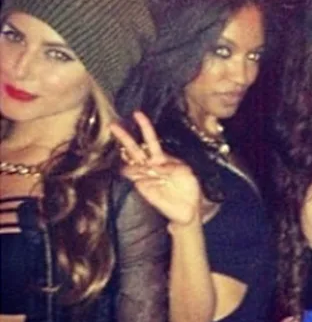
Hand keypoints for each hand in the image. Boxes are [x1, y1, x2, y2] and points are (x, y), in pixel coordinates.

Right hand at [110, 111, 201, 226]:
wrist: (189, 208)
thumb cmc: (189, 188)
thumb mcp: (185, 171)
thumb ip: (171, 165)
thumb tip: (156, 164)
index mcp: (162, 158)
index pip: (150, 139)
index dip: (144, 127)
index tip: (137, 114)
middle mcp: (151, 165)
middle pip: (134, 148)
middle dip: (124, 137)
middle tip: (113, 125)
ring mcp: (145, 176)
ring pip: (131, 163)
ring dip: (134, 162)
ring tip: (148, 169)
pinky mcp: (142, 187)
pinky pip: (135, 178)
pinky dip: (139, 175)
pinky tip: (147, 178)